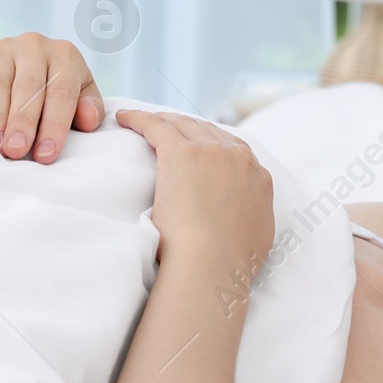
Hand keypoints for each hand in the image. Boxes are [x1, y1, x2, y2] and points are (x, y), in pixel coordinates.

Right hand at [0, 32, 104, 161]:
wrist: (30, 65)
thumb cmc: (59, 90)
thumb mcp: (82, 93)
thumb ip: (90, 108)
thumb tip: (89, 120)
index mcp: (65, 55)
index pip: (61, 93)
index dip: (54, 125)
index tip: (46, 154)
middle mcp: (34, 46)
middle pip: (28, 88)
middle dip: (22, 123)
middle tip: (16, 151)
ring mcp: (3, 49)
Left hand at [115, 109, 274, 268]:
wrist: (213, 264)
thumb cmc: (230, 262)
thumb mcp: (257, 234)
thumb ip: (252, 214)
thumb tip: (239, 213)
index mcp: (258, 176)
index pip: (234, 149)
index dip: (213, 146)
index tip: (199, 148)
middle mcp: (238, 157)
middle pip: (208, 131)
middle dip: (187, 127)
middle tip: (168, 129)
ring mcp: (210, 152)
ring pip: (182, 124)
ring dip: (164, 120)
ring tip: (146, 122)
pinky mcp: (180, 153)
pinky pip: (156, 126)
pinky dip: (138, 119)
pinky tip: (124, 118)